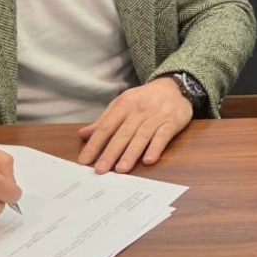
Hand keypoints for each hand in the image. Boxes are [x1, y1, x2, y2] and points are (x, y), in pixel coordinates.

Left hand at [77, 77, 192, 173]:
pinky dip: (156, 148)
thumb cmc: (144, 99)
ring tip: (121, 169)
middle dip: (111, 152)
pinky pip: (163, 136)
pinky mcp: (172, 122)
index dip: (95, 143)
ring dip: (131, 153)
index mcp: (124, 104)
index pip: (106, 126)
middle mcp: (139, 109)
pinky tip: (149, 160)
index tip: (85, 160)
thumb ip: (104, 120)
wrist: (174, 86)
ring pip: (142, 136)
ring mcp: (156, 115)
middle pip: (123, 133)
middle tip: (100, 169)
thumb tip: (83, 134)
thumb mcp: (123, 103)